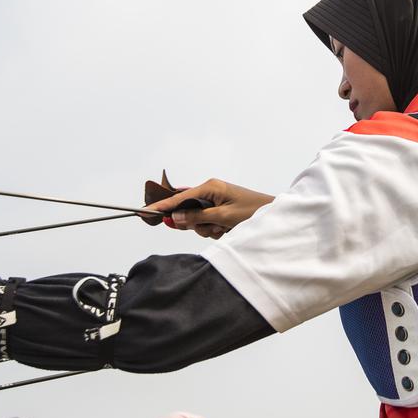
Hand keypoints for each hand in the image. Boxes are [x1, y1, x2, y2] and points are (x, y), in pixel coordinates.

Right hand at [146, 178, 273, 239]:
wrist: (273, 215)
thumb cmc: (252, 212)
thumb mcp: (223, 217)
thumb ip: (197, 218)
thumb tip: (174, 218)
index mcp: (209, 187)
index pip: (179, 197)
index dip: (162, 206)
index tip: (145, 211)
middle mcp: (209, 191)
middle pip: (186, 211)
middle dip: (195, 223)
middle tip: (212, 226)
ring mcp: (214, 201)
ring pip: (196, 220)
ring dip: (208, 229)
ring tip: (225, 228)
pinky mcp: (219, 210)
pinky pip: (207, 223)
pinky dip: (214, 230)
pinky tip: (227, 229)